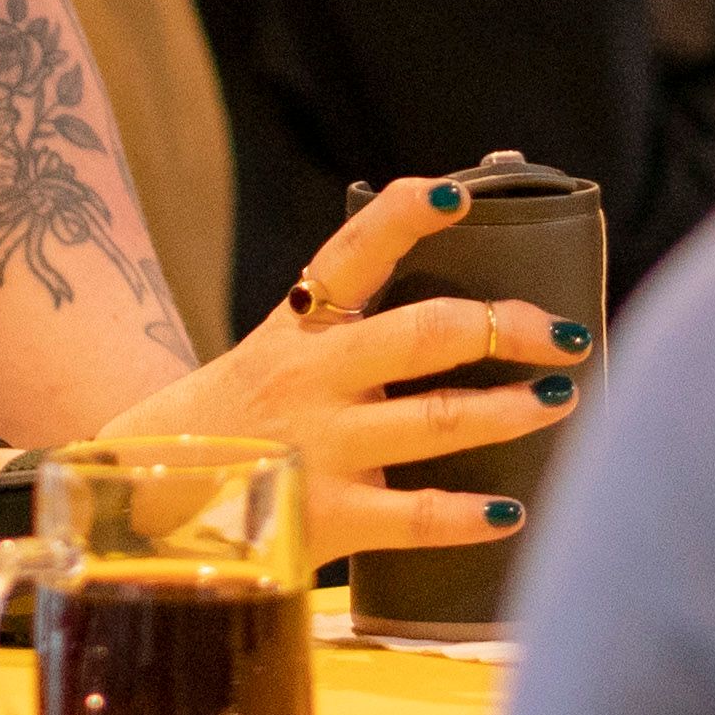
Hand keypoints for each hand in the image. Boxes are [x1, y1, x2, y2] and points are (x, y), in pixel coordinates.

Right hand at [122, 177, 595, 566]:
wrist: (146, 498)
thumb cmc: (240, 418)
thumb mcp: (278, 353)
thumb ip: (351, 329)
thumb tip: (469, 311)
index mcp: (303, 326)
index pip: (354, 250)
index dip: (406, 215)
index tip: (458, 195)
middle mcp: (313, 377)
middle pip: (424, 334)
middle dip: (508, 327)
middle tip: (568, 333)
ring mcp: (320, 448)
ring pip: (437, 421)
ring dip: (511, 410)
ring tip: (562, 399)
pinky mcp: (326, 519)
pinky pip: (416, 516)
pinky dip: (472, 516)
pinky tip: (512, 512)